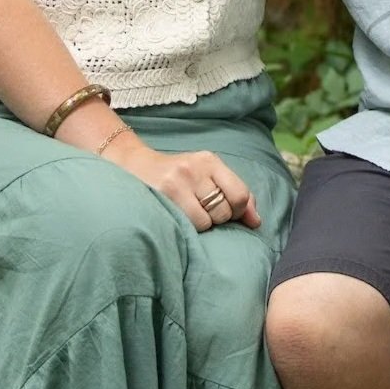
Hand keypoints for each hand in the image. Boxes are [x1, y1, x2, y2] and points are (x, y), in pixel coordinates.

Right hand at [108, 140, 260, 232]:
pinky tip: (177, 217)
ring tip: (187, 213)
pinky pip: (189, 225)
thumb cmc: (177, 176)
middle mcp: (195, 168)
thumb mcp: (207, 176)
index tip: (226, 212)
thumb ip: (235, 195)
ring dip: (201, 224)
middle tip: (201, 211)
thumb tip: (256, 222)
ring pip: (207, 221)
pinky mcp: (163, 194)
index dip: (237, 211)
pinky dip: (187, 228)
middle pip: (224, 210)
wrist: (133, 165)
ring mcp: (178, 181)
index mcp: (210, 160)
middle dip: (217, 218)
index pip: (240, 194)